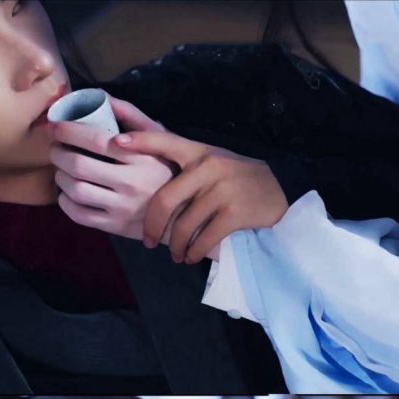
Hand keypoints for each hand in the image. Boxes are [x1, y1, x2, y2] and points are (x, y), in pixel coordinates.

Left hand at [48, 95, 172, 239]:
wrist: (187, 211)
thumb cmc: (170, 169)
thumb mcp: (160, 139)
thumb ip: (133, 116)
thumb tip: (102, 97)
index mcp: (143, 158)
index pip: (98, 140)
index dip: (70, 131)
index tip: (57, 126)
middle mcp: (132, 184)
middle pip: (79, 165)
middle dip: (58, 153)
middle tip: (56, 148)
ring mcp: (124, 208)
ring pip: (75, 190)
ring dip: (60, 177)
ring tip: (62, 170)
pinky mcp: (117, 227)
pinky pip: (80, 215)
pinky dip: (66, 202)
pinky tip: (69, 194)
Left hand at [114, 131, 288, 263]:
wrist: (282, 189)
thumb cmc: (239, 176)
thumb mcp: (213, 159)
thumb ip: (184, 160)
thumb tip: (146, 164)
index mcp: (200, 152)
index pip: (165, 141)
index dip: (140, 142)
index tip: (116, 144)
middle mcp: (209, 168)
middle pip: (165, 200)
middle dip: (152, 226)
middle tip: (148, 241)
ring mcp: (222, 191)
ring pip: (184, 226)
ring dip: (175, 246)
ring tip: (175, 254)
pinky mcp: (235, 213)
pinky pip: (203, 239)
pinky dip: (193, 252)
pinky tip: (190, 256)